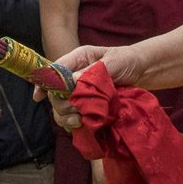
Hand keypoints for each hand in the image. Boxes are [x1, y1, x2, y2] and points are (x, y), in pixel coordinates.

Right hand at [33, 45, 147, 128]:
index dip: (44, 83)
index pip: (53, 70)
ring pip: (60, 107)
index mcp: (77, 59)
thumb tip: (72, 81)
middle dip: (61, 104)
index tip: (39, 96)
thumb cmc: (127, 61)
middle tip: (75, 109)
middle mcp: (74, 76)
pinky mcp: (87, 105)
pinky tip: (82, 124)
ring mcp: (80, 92)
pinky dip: (74, 123)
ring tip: (79, 119)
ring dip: (66, 116)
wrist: (143, 71)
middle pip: (54, 93)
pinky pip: (72, 117)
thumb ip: (93, 71)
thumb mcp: (113, 62)